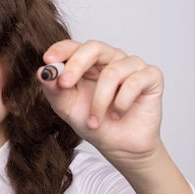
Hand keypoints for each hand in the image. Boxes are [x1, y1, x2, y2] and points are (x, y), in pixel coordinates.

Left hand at [38, 39, 163, 165]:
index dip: (61, 50)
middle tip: (65, 83)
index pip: (75, 46)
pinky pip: (134, 82)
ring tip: (95, 121)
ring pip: (112, 72)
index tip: (48, 62)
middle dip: (76, 65)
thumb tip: (43, 72)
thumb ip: (54, 90)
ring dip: (99, 101)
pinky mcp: (151, 76)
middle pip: (94, 47)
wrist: (119, 147)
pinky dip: (121, 103)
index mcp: (89, 63)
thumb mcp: (67, 108)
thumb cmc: (95, 124)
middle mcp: (111, 59)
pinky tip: (117, 115)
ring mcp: (132, 66)